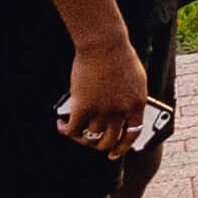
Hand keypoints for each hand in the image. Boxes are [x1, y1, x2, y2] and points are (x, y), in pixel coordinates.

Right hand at [62, 37, 147, 151]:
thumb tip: (121, 115)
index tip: (113, 153)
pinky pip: (72, 130)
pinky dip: (64, 129)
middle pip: (108, 141)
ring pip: (89, 137)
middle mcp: (121, 113)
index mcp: (137, 105)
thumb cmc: (119, 56)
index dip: (121, 147)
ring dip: (79, 136)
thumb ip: (130, 99)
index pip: (132, 136)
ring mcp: (103, 112)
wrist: (104, 45)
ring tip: (72, 128)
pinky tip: (60, 124)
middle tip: (88, 140)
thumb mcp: (135, 80)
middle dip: (97, 144)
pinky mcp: (83, 109)